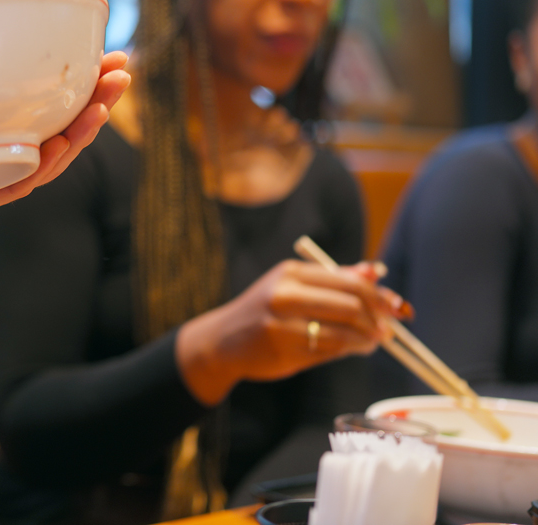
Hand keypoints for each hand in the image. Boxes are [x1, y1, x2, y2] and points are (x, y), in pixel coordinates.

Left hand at [0, 50, 130, 234]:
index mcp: (24, 128)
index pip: (67, 104)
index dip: (94, 84)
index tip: (118, 59)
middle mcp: (25, 151)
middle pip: (72, 127)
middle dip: (100, 102)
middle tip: (122, 78)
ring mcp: (11, 174)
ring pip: (56, 155)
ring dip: (81, 133)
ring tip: (101, 109)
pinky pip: (22, 180)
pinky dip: (43, 164)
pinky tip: (59, 145)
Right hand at [177, 259, 406, 405]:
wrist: (223, 340)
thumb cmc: (265, 311)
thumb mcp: (293, 286)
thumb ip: (334, 279)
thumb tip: (375, 271)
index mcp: (291, 273)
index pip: (349, 281)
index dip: (379, 296)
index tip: (398, 307)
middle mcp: (285, 294)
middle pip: (350, 304)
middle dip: (378, 318)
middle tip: (390, 329)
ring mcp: (283, 323)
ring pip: (344, 331)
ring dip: (368, 338)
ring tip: (374, 341)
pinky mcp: (283, 349)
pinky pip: (330, 350)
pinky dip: (350, 350)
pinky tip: (355, 348)